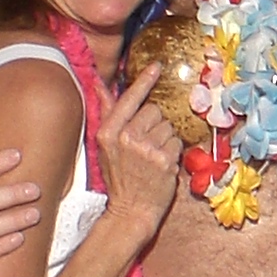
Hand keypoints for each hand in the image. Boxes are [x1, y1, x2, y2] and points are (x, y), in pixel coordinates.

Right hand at [93, 65, 182, 235]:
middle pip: (154, 110)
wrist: (131, 210)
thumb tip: (98, 83)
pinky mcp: (164, 159)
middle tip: (146, 145)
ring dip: (165, 138)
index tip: (157, 66)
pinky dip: (174, 151)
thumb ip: (107, 111)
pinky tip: (163, 164)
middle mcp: (127, 137)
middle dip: (155, 124)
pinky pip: (177, 141)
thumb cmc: (119, 176)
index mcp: (109, 132)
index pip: (130, 98)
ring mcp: (146, 149)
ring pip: (168, 126)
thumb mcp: (106, 144)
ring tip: (153, 156)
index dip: (145, 81)